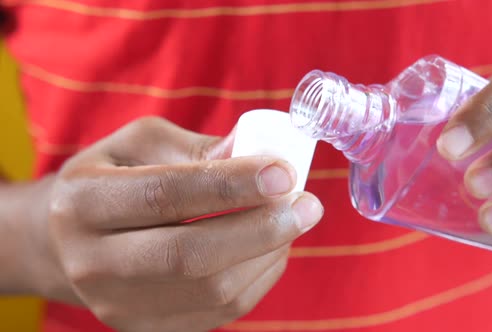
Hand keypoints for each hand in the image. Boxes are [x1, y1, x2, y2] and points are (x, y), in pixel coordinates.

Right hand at [33, 117, 322, 331]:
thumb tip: (254, 157)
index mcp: (84, 202)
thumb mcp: (137, 144)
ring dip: (269, 254)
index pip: (164, 195)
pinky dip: (259, 277)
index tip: (283, 173)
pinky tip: (271, 247)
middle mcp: (93, 262)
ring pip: (214, 291)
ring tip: (294, 220)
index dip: (230, 185)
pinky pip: (222, 311)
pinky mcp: (148, 329)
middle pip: (191, 256)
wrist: (68, 242)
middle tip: (307, 204)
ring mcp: (120, 306)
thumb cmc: (111, 179)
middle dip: (262, 229)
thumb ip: (193, 148)